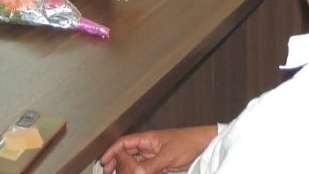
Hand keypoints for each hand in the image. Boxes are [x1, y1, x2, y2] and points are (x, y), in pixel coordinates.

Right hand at [99, 126, 216, 173]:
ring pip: (135, 163)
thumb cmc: (188, 142)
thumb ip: (152, 164)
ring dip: (127, 169)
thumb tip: (136, 172)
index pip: (125, 143)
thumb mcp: (169, 155)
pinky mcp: (161, 165)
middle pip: (127, 153)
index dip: (112, 151)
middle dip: (116, 161)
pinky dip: (139, 172)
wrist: (204, 146)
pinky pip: (146, 169)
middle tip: (107, 172)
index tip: (104, 161)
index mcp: (148, 139)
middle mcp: (149, 147)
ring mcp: (155, 156)